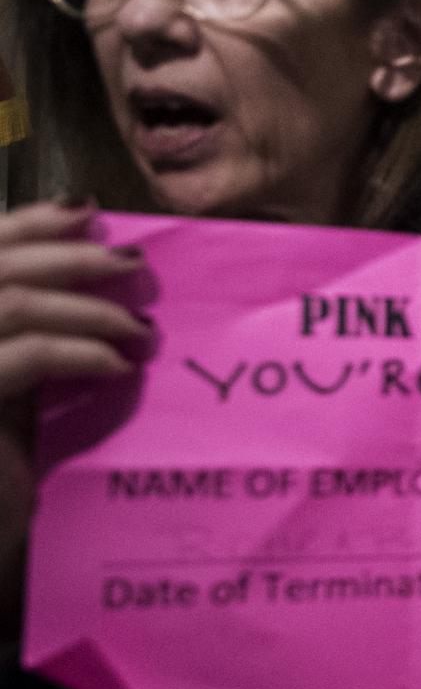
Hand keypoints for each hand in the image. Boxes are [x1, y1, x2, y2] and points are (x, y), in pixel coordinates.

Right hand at [0, 202, 154, 629]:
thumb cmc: (4, 474)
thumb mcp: (14, 391)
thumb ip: (31, 332)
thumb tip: (100, 272)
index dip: (26, 226)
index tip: (88, 215)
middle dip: (68, 257)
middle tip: (134, 265)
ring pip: (9, 305)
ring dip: (86, 309)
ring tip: (140, 331)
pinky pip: (21, 358)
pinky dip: (77, 351)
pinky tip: (117, 366)